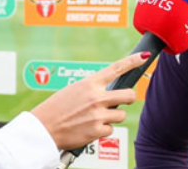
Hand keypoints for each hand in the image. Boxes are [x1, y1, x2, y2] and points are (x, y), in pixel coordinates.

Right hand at [31, 51, 150, 149]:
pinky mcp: (97, 130)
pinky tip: (89, 128)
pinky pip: (110, 130)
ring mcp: (98, 114)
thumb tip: (109, 91)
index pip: (116, 69)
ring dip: (112, 118)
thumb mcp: (74, 90)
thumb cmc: (56, 109)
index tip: (144, 56)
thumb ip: (93, 89)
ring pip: (121, 115)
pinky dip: (102, 131)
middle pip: (129, 95)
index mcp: (90, 83)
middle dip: (129, 98)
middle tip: (124, 100)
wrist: (42, 129)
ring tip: (95, 118)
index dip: (132, 61)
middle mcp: (96, 97)